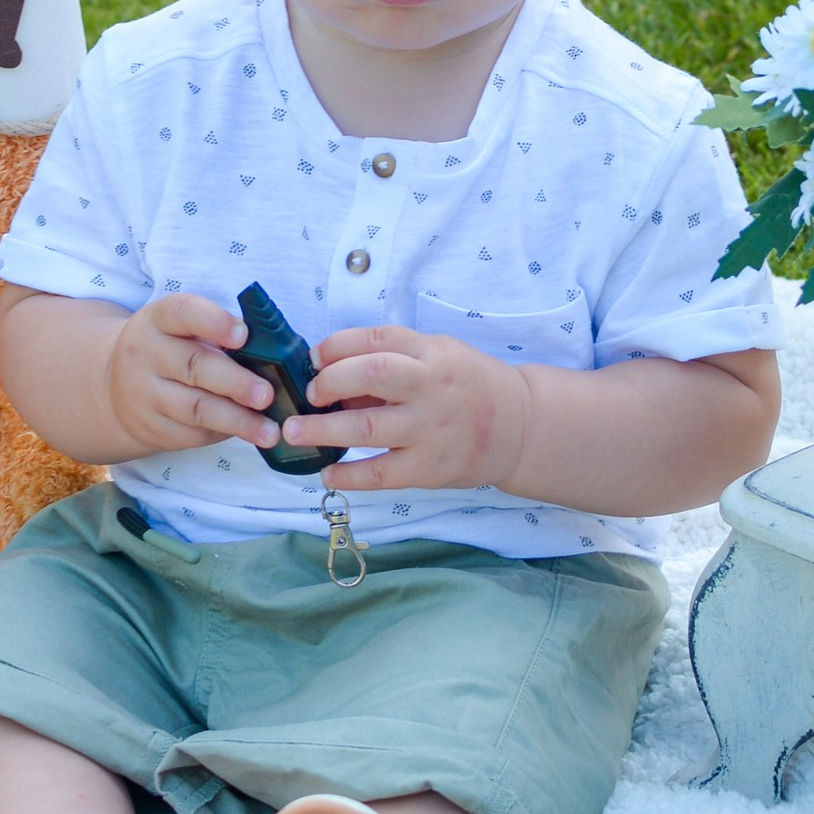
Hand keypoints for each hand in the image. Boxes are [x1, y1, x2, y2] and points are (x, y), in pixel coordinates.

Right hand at [101, 292, 273, 461]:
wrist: (114, 388)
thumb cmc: (168, 350)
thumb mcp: (180, 329)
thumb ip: (217, 333)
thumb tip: (270, 349)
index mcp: (158, 319)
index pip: (183, 313)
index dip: (214, 322)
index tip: (243, 334)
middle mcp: (145, 354)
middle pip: (193, 366)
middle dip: (235, 382)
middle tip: (267, 394)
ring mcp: (144, 394)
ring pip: (195, 409)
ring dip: (237, 420)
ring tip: (269, 430)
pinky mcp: (151, 428)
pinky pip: (191, 435)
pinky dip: (223, 434)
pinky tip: (246, 434)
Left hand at [289, 323, 536, 491]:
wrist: (521, 426)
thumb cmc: (468, 385)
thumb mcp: (439, 357)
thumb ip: (394, 362)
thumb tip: (334, 379)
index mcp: (431, 352)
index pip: (377, 339)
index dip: (338, 346)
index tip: (314, 359)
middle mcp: (430, 386)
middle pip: (371, 374)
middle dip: (329, 382)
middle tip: (309, 395)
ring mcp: (431, 429)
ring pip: (368, 427)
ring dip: (323, 430)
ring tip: (293, 433)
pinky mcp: (431, 468)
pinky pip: (381, 473)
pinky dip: (349, 474)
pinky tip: (327, 473)